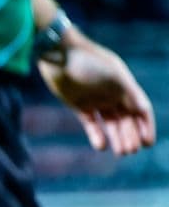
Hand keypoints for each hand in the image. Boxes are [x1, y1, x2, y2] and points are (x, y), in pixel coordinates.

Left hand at [40, 36, 156, 157]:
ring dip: (117, 138)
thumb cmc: (89, 61)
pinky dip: (96, 135)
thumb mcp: (114, 75)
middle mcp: (113, 93)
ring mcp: (96, 100)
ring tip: (120, 152)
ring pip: (111, 123)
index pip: (141, 109)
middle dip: (130, 135)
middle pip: (127, 119)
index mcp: (125, 86)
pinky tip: (101, 146)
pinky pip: (91, 123)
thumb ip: (130, 92)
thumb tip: (144, 109)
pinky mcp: (79, 105)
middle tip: (130, 151)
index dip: (146, 126)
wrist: (59, 54)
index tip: (147, 143)